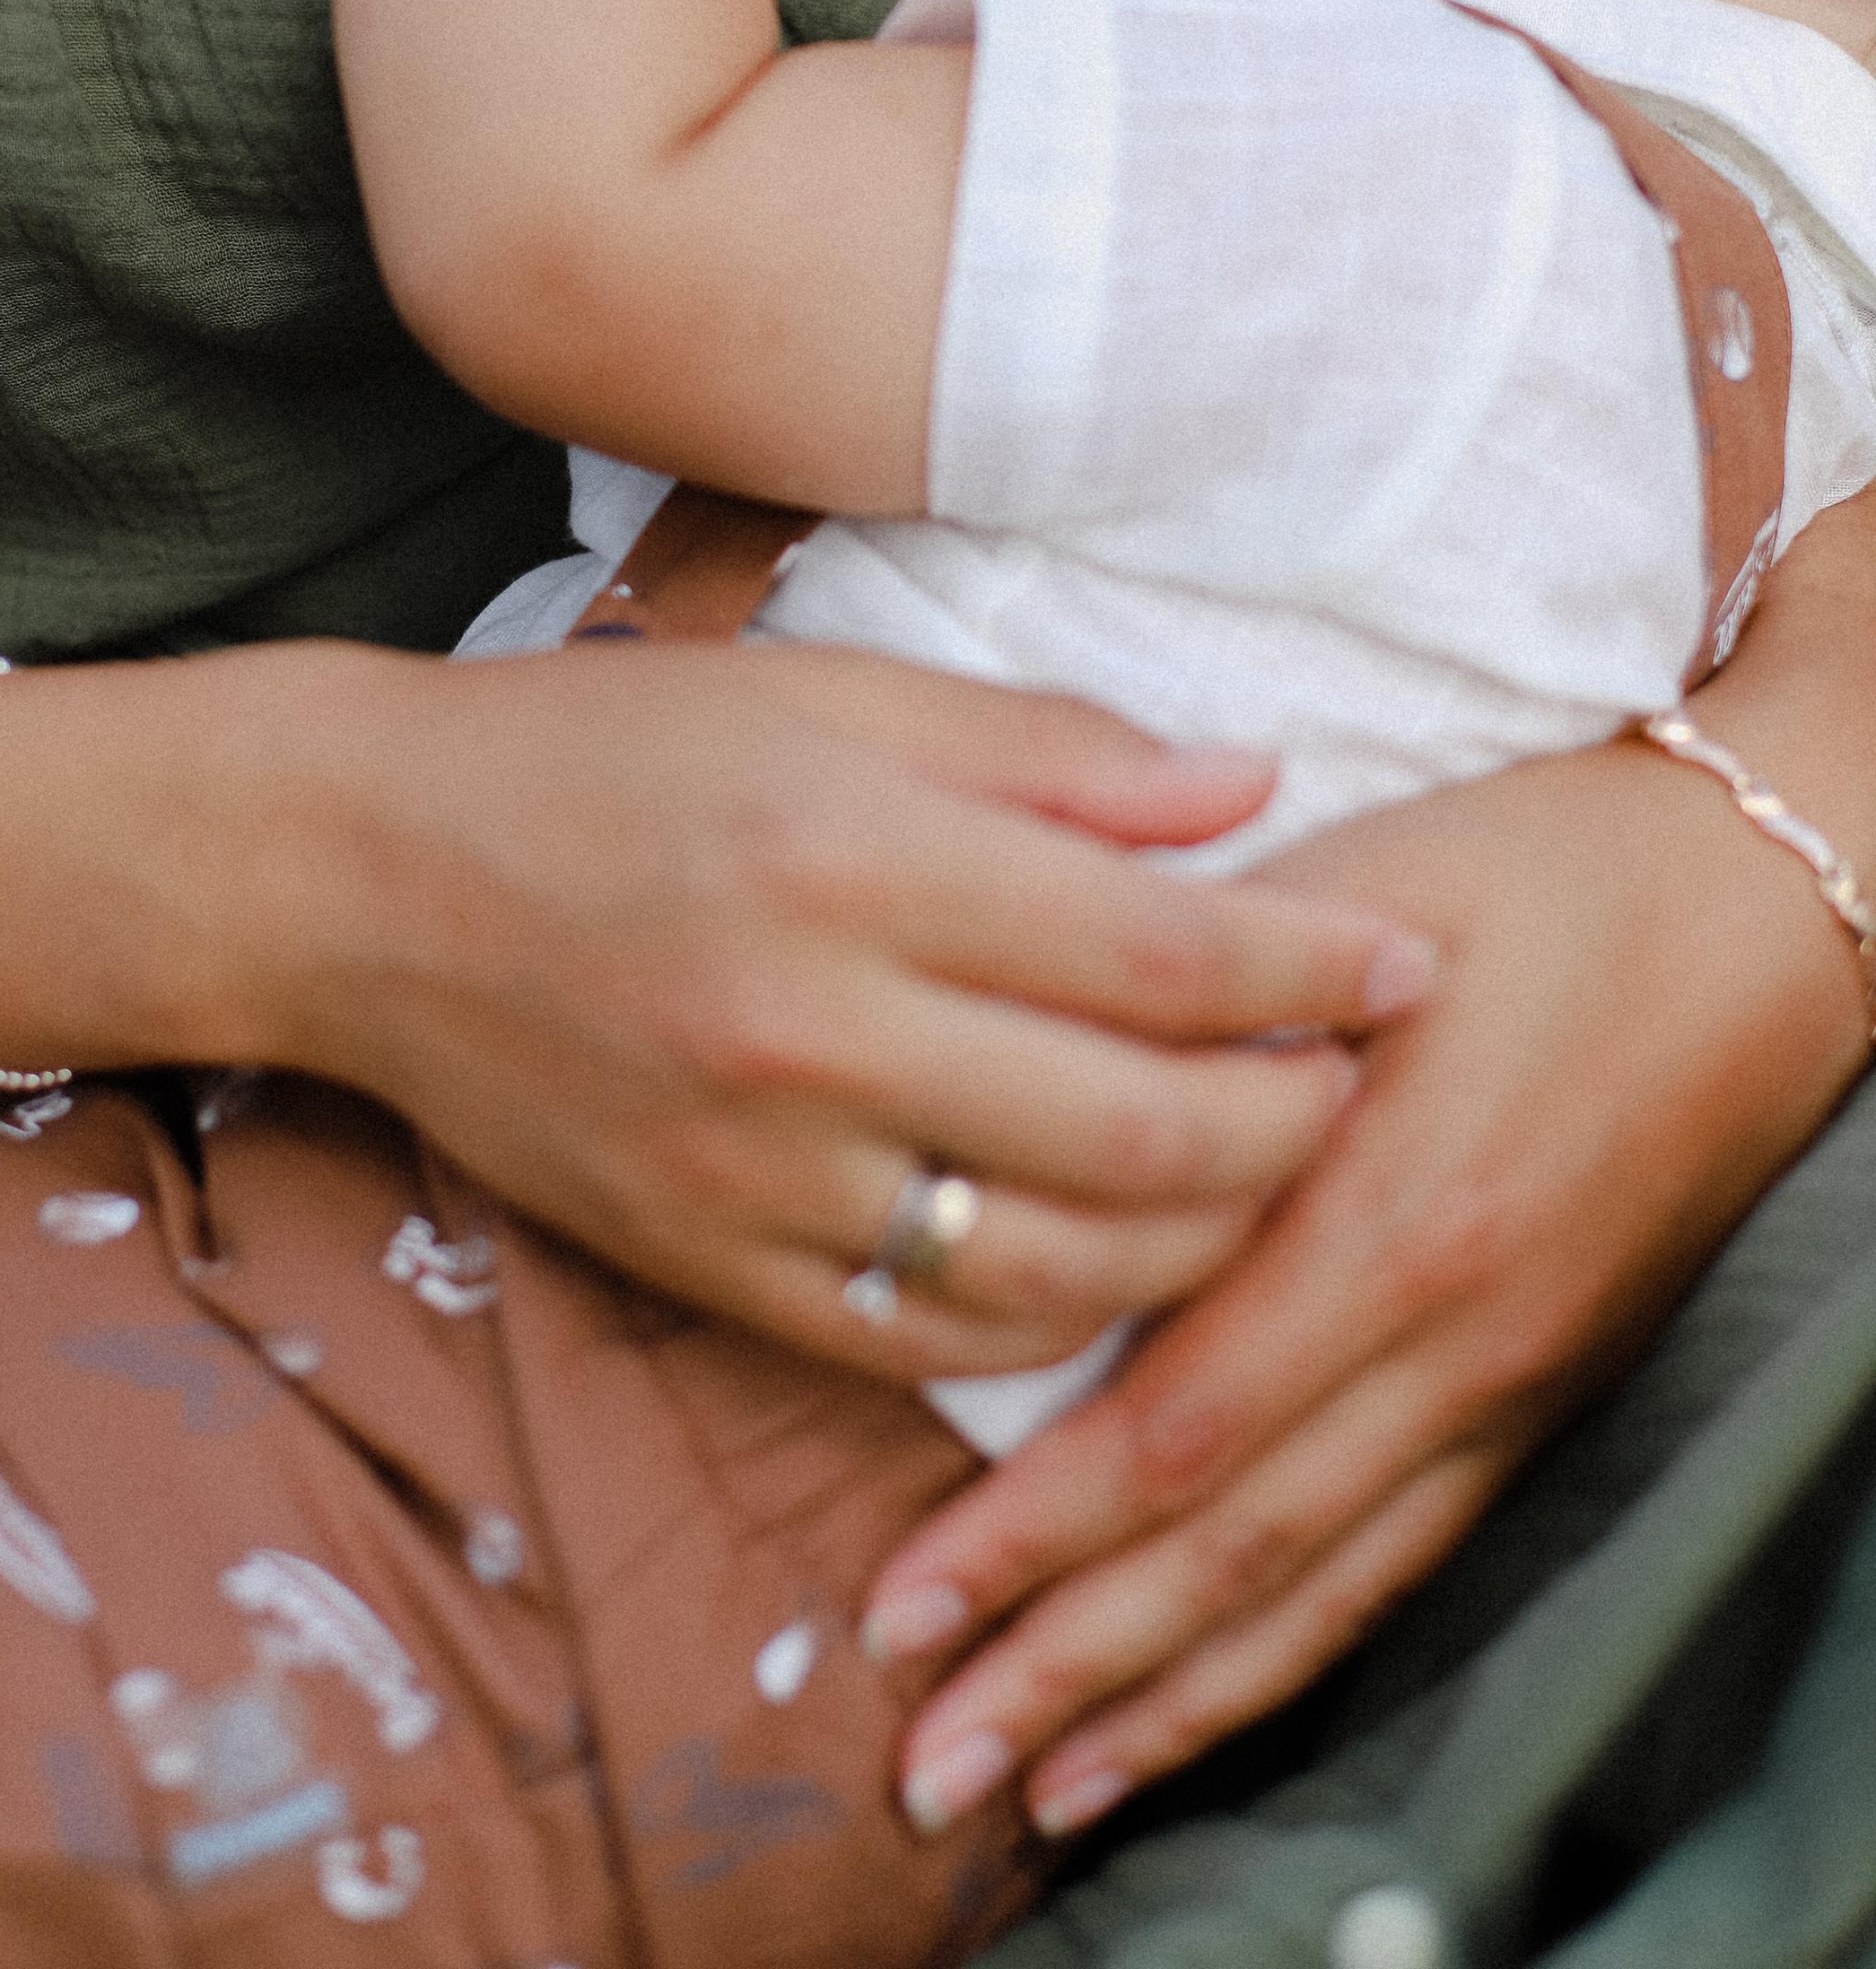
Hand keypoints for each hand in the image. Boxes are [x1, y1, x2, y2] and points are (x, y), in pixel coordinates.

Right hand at [220, 633, 1439, 1379]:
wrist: (363, 876)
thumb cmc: (610, 750)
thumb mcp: (829, 692)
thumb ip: (1049, 750)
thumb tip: (1255, 789)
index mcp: (859, 859)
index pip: (1161, 955)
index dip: (1317, 969)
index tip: (1411, 956)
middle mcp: (814, 1031)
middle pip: (1143, 1139)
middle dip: (1296, 1122)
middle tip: (1360, 1079)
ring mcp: (758, 1174)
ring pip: (1059, 1276)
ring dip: (1204, 1247)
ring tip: (1262, 1174)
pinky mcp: (707, 1265)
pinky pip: (926, 1337)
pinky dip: (1052, 1321)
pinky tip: (1114, 1259)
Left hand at [861, 494, 1875, 1835]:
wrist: (1758, 916)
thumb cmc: (1536, 876)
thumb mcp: (1352, 896)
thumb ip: (1195, 999)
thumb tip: (1027, 1070)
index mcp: (1394, 1209)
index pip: (1183, 1422)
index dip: (1036, 1531)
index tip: (902, 1597)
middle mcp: (1453, 1335)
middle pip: (1230, 1545)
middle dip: (1061, 1660)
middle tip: (921, 1759)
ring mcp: (1503, 1385)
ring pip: (1311, 1589)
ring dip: (1160, 1699)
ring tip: (1026, 1783)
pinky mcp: (1532, 1403)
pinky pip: (1396, 1568)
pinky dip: (1286, 1660)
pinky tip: (1198, 1715)